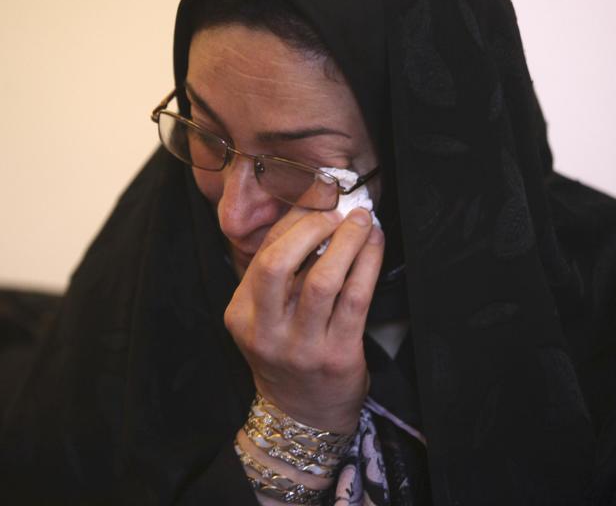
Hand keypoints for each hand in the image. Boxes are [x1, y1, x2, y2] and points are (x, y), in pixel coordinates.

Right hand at [224, 206, 384, 433]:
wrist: (302, 415)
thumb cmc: (288, 355)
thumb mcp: (265, 318)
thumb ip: (279, 274)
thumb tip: (315, 213)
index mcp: (240, 315)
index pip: (264, 253)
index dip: (294, 220)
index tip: (319, 198)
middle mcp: (265, 332)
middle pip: (279, 263)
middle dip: (312, 227)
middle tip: (338, 210)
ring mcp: (300, 347)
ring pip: (323, 279)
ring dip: (347, 241)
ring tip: (362, 221)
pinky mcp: (336, 356)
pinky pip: (356, 299)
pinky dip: (368, 263)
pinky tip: (375, 244)